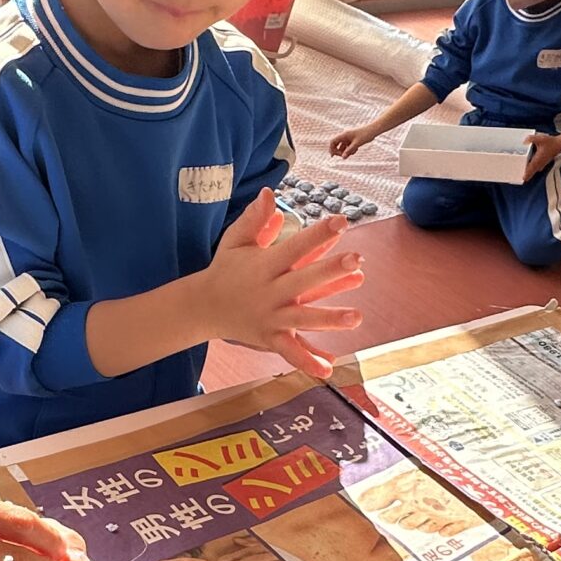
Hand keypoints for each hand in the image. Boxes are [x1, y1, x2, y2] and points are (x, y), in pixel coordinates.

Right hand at [199, 189, 363, 379]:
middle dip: (329, 271)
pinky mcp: (270, 339)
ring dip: (329, 319)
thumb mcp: (235, 242)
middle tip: (356, 259)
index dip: (318, 234)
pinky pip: (289, 352)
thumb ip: (254, 219)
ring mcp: (270, 318)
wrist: (203, 307)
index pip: (295, 247)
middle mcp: (269, 292)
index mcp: (264, 265)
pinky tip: (328, 368)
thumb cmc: (225, 269)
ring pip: (302, 319)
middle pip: (303, 281)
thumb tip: (269, 193)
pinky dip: (307, 361)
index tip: (342, 221)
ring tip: (357, 317)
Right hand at [330, 120, 389, 158]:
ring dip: (345, 152)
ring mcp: (348, 138)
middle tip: (344, 156)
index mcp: (344, 135)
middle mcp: (345, 136)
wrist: (373, 130)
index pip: (333, 141)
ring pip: (343, 147)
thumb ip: (349, 150)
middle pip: (336, 145)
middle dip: (338, 152)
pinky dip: (350, 150)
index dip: (331, 149)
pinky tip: (356, 150)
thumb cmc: (365, 135)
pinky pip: (348, 147)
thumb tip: (343, 157)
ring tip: (353, 152)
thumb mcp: (357, 144)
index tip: (333, 156)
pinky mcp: (353, 140)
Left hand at [522, 137, 560, 180]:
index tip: (522, 179)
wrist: (560, 144)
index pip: (531, 170)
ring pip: (534, 170)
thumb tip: (524, 141)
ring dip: (529, 171)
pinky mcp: (544, 162)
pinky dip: (532, 168)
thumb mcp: (540, 138)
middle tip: (519, 177)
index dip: (526, 175)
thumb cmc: (551, 142)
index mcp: (538, 160)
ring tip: (522, 172)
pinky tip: (529, 164)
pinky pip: (536, 167)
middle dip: (526, 174)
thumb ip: (531, 139)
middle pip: (531, 172)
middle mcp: (540, 163)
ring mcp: (542, 163)